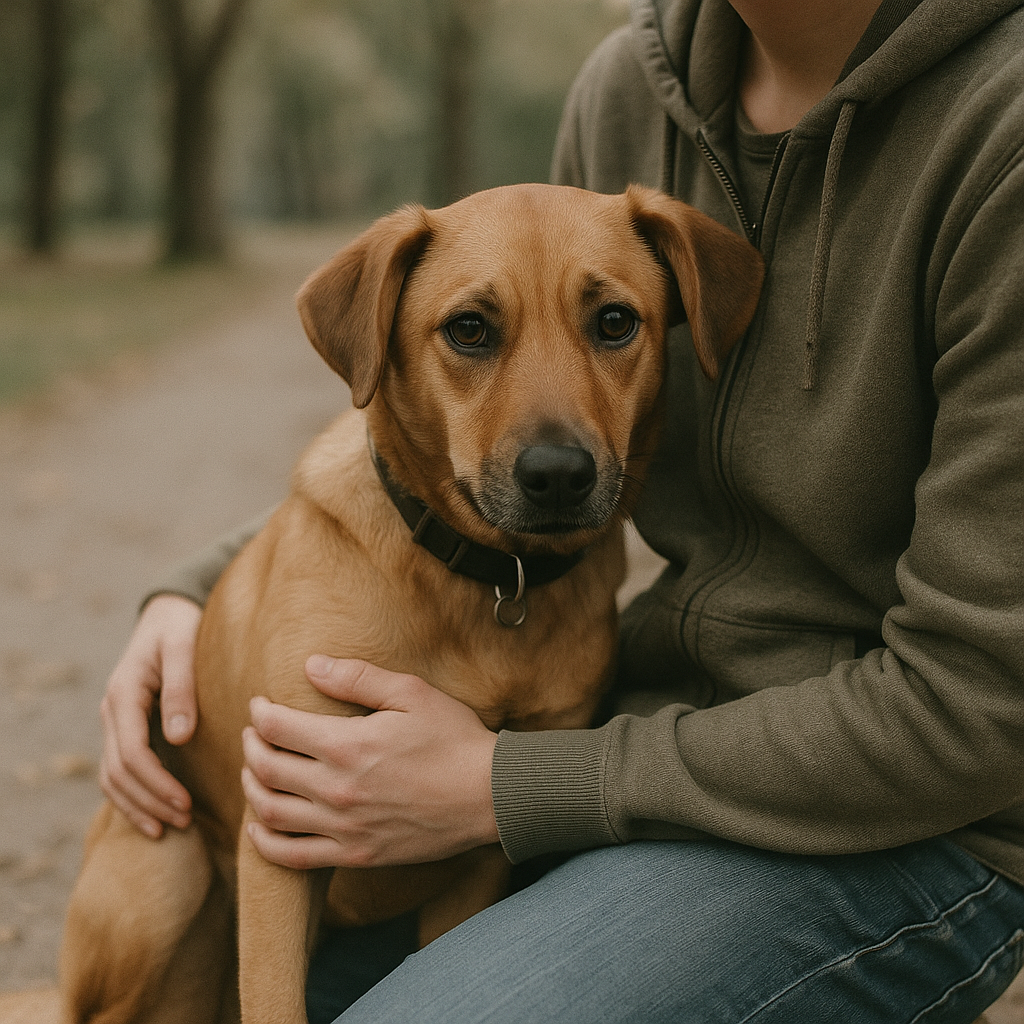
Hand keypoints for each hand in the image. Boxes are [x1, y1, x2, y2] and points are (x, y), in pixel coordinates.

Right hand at [99, 593, 200, 836]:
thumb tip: (179, 737)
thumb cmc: (181, 626)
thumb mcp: (183, 646)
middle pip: (119, 771)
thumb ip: (183, 687)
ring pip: (112, 776)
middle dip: (150, 801)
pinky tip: (154, 814)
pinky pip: (118, 768)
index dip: (156, 783)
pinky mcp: (126, 726)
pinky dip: (131, 795)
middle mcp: (112, 710)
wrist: (169, 612)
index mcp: (124, 693)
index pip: (132, 752)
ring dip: (138, 805)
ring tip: (169, 828)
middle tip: (184, 822)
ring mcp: (115, 720)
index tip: (184, 804)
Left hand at [241, 656, 499, 869]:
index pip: (278, 728)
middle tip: (253, 733)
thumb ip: (357, 678)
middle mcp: (337, 789)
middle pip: (267, 768)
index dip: (260, 713)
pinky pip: (294, 856)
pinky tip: (260, 826)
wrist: (489, 796)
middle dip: (251, 746)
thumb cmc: (454, 738)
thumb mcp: (411, 693)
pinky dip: (266, 844)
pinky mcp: (356, 854)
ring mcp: (344, 827)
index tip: (260, 704)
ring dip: (252, 789)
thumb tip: (310, 664)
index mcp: (347, 744)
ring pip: (272, 813)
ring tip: (254, 772)